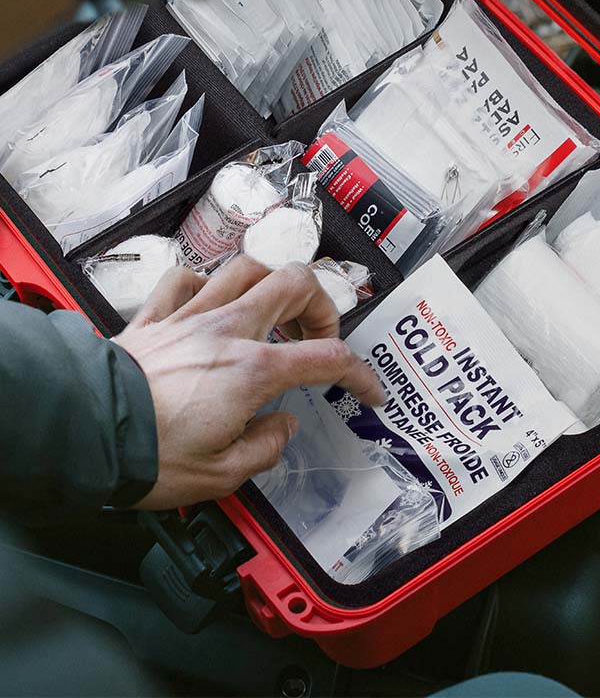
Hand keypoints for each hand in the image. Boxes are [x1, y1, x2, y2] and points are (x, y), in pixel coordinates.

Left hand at [113, 256, 384, 508]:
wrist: (88, 432)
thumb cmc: (151, 456)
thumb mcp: (223, 475)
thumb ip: (265, 447)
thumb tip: (282, 427)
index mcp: (254, 370)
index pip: (328, 358)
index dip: (359, 373)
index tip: (367, 391)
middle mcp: (228, 331)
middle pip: (293, 281)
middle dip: (319, 303)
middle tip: (316, 336)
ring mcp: (191, 316)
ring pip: (245, 268)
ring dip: (269, 283)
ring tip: (272, 313)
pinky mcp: (155, 317)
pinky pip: (184, 279)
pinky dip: (204, 284)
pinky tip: (209, 304)